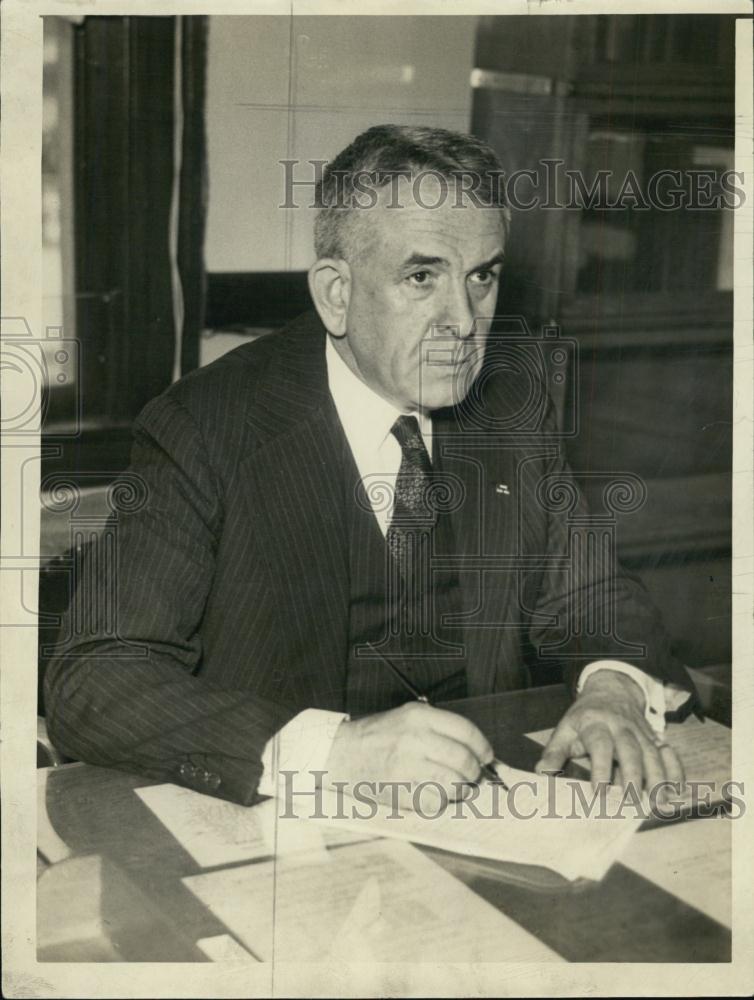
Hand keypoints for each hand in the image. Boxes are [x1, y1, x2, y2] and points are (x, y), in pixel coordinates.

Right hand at [325, 702, 493, 808]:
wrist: (341, 754)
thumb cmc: (377, 737)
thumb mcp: (406, 718)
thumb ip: (439, 729)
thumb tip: (476, 750)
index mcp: (419, 716)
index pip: (466, 731)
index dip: (482, 747)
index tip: (487, 756)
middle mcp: (415, 738)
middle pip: (464, 760)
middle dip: (474, 772)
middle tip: (471, 776)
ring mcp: (407, 766)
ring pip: (454, 784)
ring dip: (460, 789)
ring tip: (454, 787)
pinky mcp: (400, 790)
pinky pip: (436, 802)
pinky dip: (441, 802)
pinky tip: (434, 795)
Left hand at [535, 670, 683, 792]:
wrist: (610, 691)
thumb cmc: (584, 717)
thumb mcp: (565, 729)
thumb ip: (554, 752)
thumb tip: (541, 773)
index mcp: (596, 724)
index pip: (600, 746)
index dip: (600, 769)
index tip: (598, 792)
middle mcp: (620, 727)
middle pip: (630, 750)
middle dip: (633, 775)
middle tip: (631, 801)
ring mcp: (640, 732)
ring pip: (652, 754)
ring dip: (658, 777)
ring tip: (659, 802)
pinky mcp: (653, 738)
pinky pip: (667, 753)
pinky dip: (674, 770)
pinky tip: (676, 788)